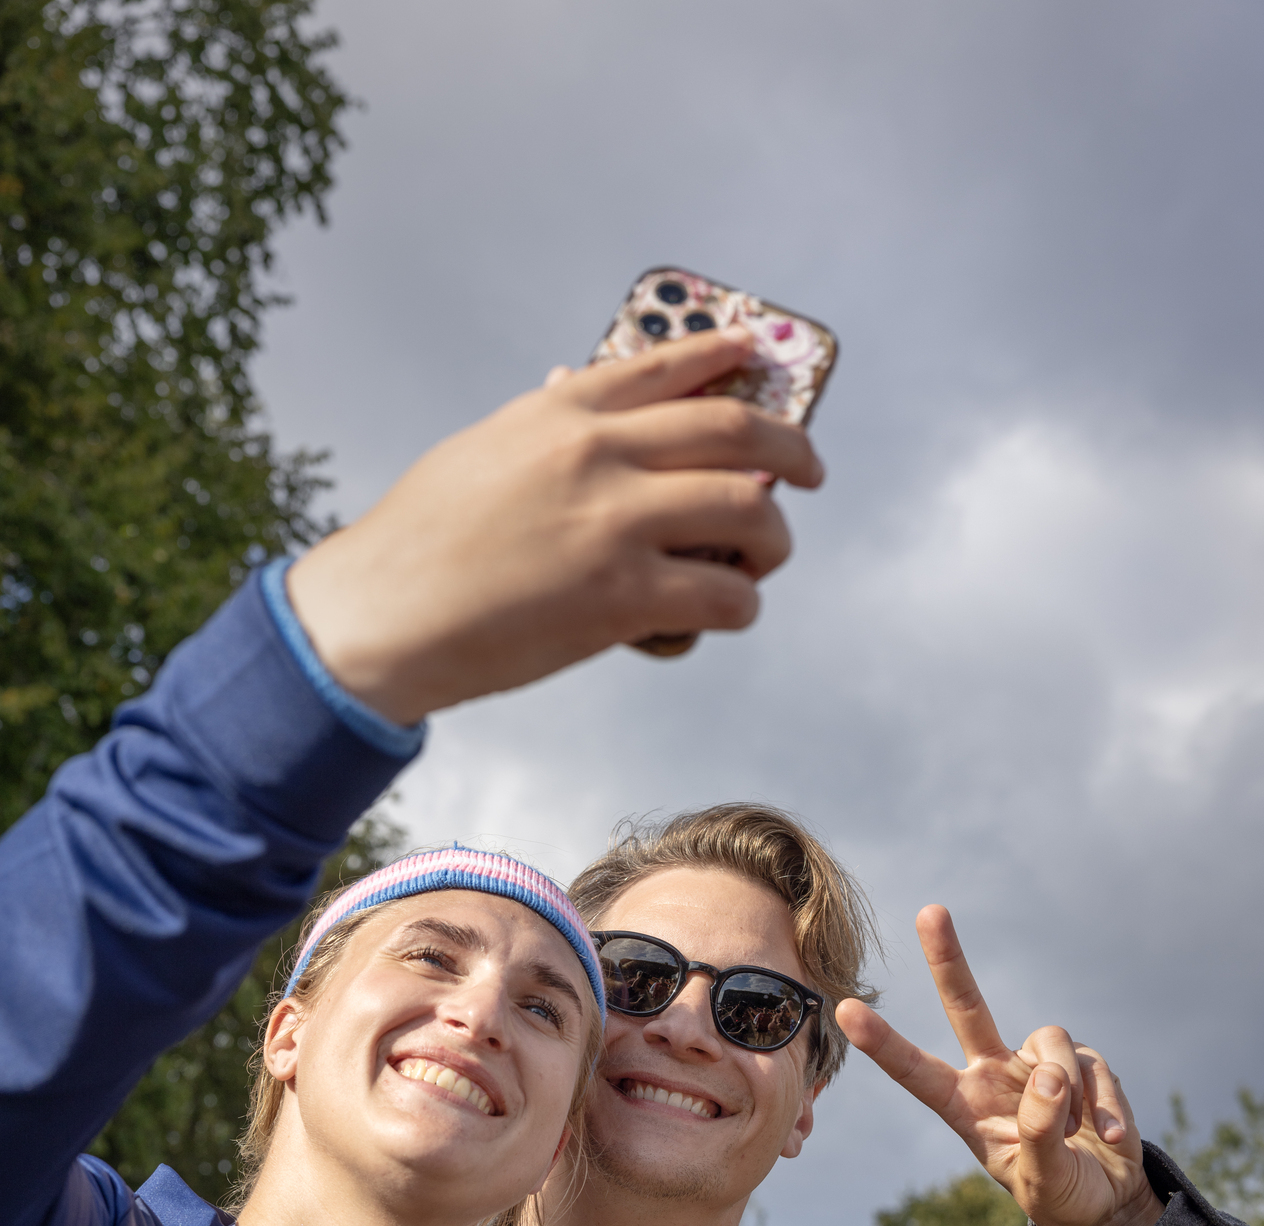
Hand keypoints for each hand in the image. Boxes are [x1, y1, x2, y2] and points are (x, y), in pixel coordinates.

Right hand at [286, 329, 822, 721]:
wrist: (379, 617)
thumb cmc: (420, 544)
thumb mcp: (480, 454)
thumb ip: (544, 431)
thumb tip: (580, 401)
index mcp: (562, 415)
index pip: (668, 368)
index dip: (727, 357)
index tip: (760, 355)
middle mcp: (598, 456)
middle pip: (735, 432)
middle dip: (793, 450)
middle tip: (811, 472)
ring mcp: (615, 526)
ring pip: (751, 512)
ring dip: (773, 539)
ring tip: (761, 559)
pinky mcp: (622, 599)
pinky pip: (725, 596)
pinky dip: (741, 606)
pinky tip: (727, 611)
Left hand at [837, 906, 1165, 1225]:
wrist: (1105, 1198)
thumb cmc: (1058, 1191)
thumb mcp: (1041, 1179)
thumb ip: (1039, 1133)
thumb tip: (1050, 1077)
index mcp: (965, 1106)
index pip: (917, 1071)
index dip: (883, 1043)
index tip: (845, 1012)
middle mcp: (994, 1072)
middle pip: (967, 1005)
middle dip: (949, 958)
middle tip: (929, 911)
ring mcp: (1038, 1064)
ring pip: (1051, 1044)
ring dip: (1071, 1093)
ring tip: (1080, 1137)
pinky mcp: (1083, 1063)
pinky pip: (1094, 1066)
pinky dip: (1107, 1104)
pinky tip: (1112, 1138)